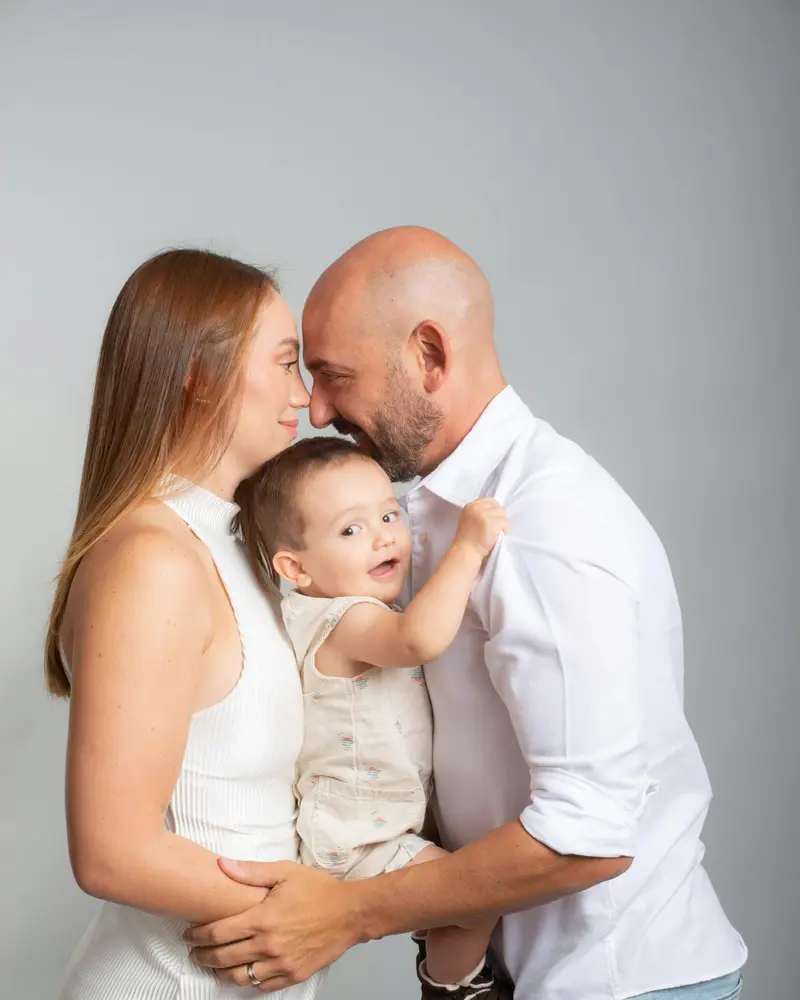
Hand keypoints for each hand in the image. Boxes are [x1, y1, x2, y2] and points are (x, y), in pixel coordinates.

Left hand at [184, 858, 361, 992]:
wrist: (350, 913)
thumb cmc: (318, 890)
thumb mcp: (285, 872)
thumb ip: (251, 872)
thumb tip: (222, 865)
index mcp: (263, 918)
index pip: (219, 932)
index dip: (199, 935)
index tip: (189, 934)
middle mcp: (268, 945)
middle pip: (223, 957)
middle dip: (203, 955)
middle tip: (195, 952)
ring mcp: (280, 964)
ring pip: (239, 977)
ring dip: (220, 972)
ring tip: (213, 965)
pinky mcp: (292, 975)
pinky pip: (261, 986)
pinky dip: (247, 982)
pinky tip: (242, 974)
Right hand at [453, 498, 507, 560]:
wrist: (466, 552)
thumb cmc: (468, 540)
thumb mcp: (469, 520)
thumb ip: (478, 512)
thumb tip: (495, 510)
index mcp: (470, 506)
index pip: (489, 500)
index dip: (493, 510)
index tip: (492, 520)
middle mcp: (476, 508)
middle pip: (497, 507)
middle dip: (498, 517)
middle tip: (493, 529)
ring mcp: (484, 515)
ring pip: (502, 514)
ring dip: (501, 524)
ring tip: (494, 533)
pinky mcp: (492, 523)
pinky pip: (505, 523)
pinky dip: (504, 530)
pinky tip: (496, 537)